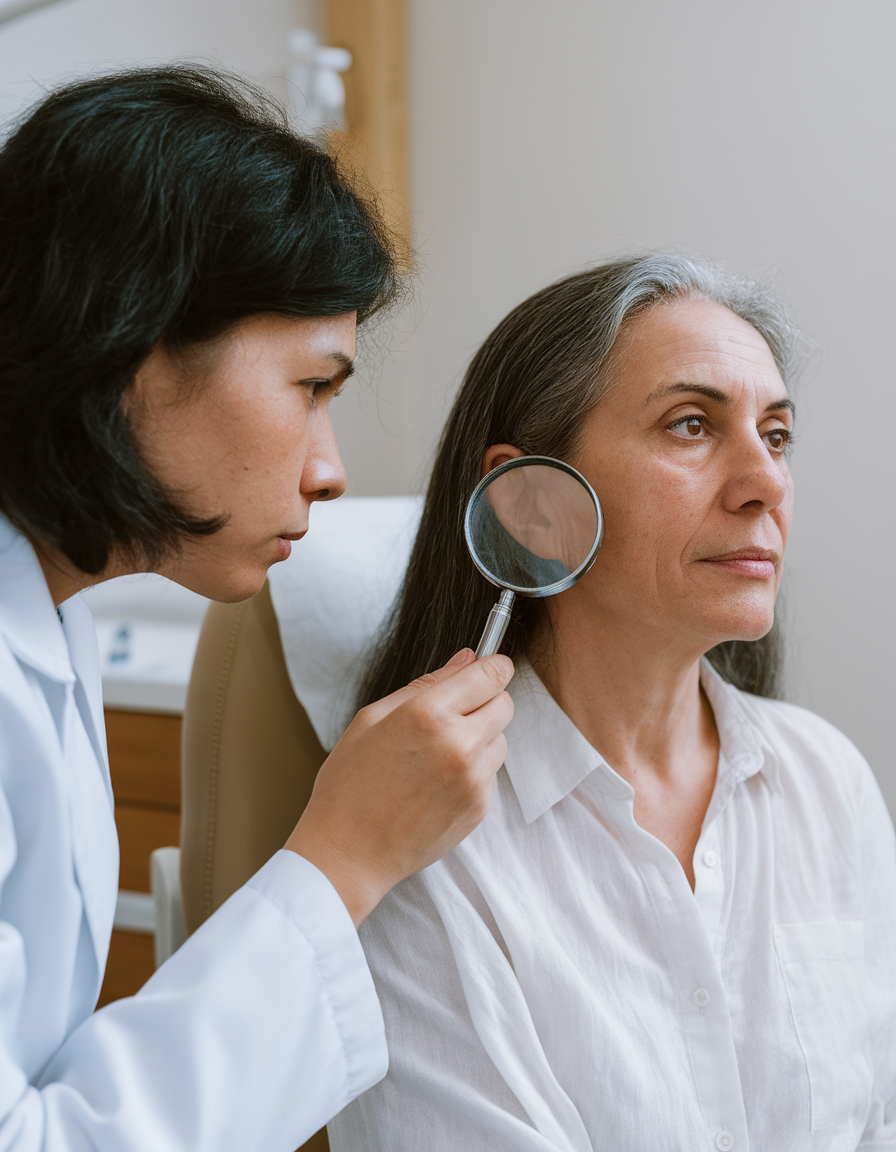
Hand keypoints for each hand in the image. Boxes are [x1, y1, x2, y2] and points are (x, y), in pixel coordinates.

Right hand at [284, 649, 513, 925]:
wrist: (347, 853)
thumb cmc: (349, 784)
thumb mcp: (372, 719)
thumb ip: (425, 684)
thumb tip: (467, 658)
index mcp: (428, 714)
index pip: (490, 674)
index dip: (493, 667)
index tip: (489, 668)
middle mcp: (459, 744)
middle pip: (505, 704)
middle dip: (485, 702)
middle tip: (453, 715)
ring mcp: (474, 779)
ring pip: (501, 739)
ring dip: (480, 738)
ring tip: (437, 755)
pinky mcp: (480, 807)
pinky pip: (491, 773)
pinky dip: (473, 770)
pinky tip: (438, 783)